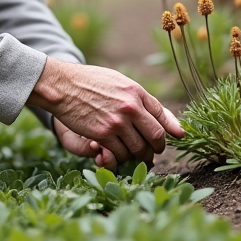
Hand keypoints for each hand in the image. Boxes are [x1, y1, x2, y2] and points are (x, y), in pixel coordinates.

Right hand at [30, 58, 183, 166]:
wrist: (62, 85)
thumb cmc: (89, 82)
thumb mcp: (119, 82)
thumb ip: (138, 97)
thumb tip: (159, 114)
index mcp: (136, 92)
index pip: (162, 114)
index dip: (172, 129)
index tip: (178, 136)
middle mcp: (131, 107)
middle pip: (155, 137)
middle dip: (156, 148)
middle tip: (152, 152)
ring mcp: (117, 123)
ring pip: (138, 149)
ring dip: (137, 155)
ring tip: (132, 154)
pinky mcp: (102, 135)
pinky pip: (119, 154)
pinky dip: (120, 157)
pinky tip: (115, 153)